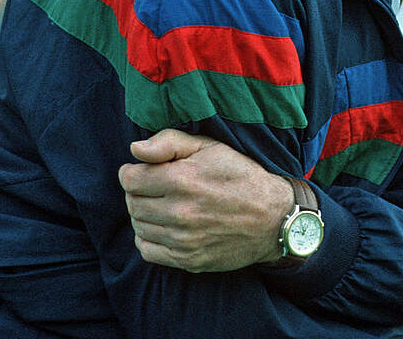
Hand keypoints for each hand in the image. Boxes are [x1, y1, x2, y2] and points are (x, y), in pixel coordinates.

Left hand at [118, 129, 292, 271]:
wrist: (273, 219)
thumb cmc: (241, 177)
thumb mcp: (211, 147)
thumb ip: (169, 142)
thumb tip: (135, 149)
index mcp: (183, 179)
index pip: (129, 179)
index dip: (134, 172)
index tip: (144, 171)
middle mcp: (180, 212)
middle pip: (132, 203)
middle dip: (139, 192)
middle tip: (157, 188)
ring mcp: (184, 239)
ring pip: (138, 226)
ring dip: (145, 214)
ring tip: (164, 206)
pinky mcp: (188, 260)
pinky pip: (147, 250)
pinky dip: (149, 237)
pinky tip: (165, 227)